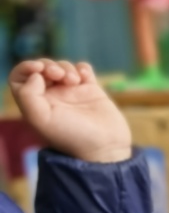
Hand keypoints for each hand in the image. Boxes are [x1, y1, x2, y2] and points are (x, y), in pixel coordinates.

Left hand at [8, 60, 131, 163]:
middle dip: (49, 66)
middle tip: (58, 75)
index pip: (20, 78)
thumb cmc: (71, 136)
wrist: (104, 146)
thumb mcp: (41, 120)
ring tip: (75, 81)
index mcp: (36, 104)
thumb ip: (29, 95)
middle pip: (42, 69)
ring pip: (63, 67)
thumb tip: (36, 75)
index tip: (38, 69)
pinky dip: (83, 68)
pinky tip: (85, 77)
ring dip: (67, 68)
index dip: (25, 68)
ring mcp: (72, 92)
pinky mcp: (91, 90)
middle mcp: (52, 96)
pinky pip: (83, 70)